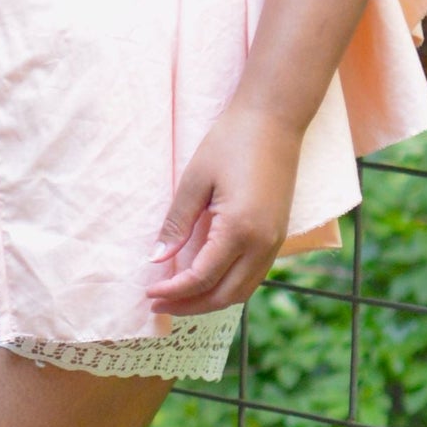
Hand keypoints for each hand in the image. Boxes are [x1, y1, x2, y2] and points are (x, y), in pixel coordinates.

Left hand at [146, 103, 301, 315]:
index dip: (172, 292)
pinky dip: (227, 286)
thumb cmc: (230, 142)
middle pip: (224, 295)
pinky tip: (205, 281)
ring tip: (178, 298)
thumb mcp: (194, 181)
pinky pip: (253, 276)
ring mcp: (275, 242)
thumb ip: (176, 224)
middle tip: (158, 306)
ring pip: (242, 291)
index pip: (201, 278)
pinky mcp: (278, 236)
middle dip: (189, 306)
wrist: (274, 120)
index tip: (148, 295)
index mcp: (239, 230)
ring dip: (210, 301)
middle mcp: (263, 243)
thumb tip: (157, 259)